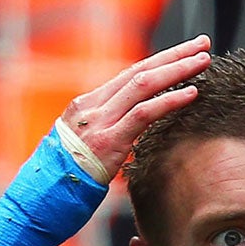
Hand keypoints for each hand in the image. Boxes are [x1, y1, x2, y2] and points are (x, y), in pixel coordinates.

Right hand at [57, 34, 211, 181]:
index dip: (159, 61)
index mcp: (84, 105)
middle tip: (202, 44)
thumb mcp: (80, 147)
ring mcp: (98, 123)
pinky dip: (170, 100)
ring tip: (203, 62)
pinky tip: (191, 93)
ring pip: (144, 85)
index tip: (184, 51)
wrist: (41, 201)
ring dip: (178, 70)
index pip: (128, 75)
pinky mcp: (108, 142)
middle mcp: (91, 107)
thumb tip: (129, 127)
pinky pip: (144, 114)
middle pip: (139, 71)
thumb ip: (103, 130)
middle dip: (174, 55)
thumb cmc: (63, 180)